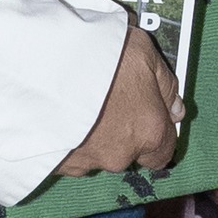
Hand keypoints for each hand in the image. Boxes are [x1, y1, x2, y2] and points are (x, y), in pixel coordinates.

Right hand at [53, 28, 181, 177]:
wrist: (42, 66)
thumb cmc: (101, 56)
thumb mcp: (144, 52)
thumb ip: (165, 84)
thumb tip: (176, 110)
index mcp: (148, 131)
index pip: (163, 152)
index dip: (156, 132)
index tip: (145, 110)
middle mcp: (119, 156)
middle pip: (127, 151)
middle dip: (120, 129)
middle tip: (106, 95)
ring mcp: (84, 163)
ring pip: (96, 152)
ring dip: (91, 133)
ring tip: (78, 98)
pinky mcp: (53, 164)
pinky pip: (67, 153)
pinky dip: (66, 137)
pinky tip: (58, 110)